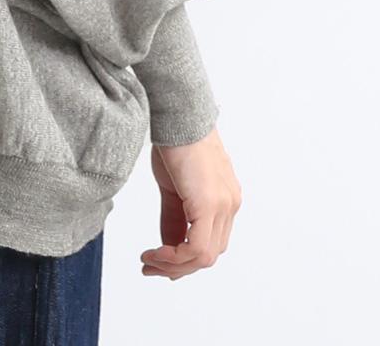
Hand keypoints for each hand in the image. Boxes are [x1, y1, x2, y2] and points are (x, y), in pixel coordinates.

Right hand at [140, 125, 240, 279]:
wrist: (177, 113)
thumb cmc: (174, 139)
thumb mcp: (173, 186)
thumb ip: (174, 217)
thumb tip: (168, 244)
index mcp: (224, 199)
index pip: (209, 242)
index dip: (184, 258)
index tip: (158, 261)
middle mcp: (230, 205)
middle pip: (209, 254)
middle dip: (178, 267)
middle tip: (151, 267)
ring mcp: (224, 205)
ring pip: (205, 256)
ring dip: (174, 265)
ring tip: (149, 262)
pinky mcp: (210, 204)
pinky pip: (198, 248)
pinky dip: (176, 257)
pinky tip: (156, 253)